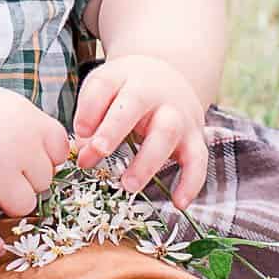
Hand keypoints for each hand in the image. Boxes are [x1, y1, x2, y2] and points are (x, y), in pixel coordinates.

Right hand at [0, 76, 70, 257]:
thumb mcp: (6, 102)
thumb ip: (29, 125)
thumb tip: (47, 150)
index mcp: (29, 123)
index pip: (60, 152)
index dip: (45, 155)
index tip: (29, 153)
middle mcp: (18, 150)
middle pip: (43, 181)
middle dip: (25, 177)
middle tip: (1, 166)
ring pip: (23, 206)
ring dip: (10, 202)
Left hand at [72, 54, 209, 208]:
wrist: (168, 76)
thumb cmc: (127, 88)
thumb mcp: (105, 89)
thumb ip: (90, 117)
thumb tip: (84, 155)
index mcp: (125, 77)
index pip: (104, 85)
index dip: (90, 108)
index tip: (79, 131)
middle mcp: (154, 93)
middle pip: (135, 105)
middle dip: (115, 129)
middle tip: (98, 151)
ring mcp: (177, 114)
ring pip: (167, 134)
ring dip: (147, 161)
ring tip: (128, 185)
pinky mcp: (195, 137)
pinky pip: (198, 160)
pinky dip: (191, 182)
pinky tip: (178, 202)